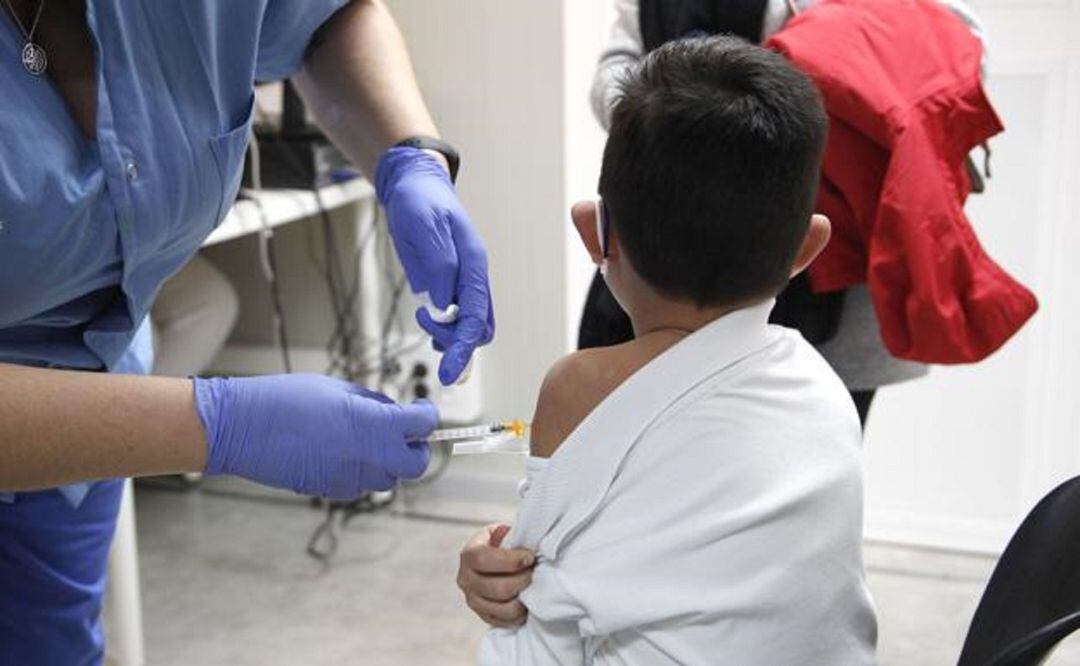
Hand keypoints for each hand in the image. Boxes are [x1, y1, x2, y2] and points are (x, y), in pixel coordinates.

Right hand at [193, 374, 434, 499]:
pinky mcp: (331, 490)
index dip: (426, 415)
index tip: (421, 409)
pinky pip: (360, 484)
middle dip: (414, 448)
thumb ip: (371, 402)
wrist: (243, 428)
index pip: (423, 425)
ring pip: (388, 478)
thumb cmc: (285, 399)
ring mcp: (351, 477)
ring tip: (367, 440)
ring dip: (387, 461)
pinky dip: (361, 470)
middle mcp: (370, 456)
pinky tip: (342, 452)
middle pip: (415, 464)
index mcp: (376, 424)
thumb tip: (390, 410)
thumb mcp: (337, 388)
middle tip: (404, 431)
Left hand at [375, 147, 494, 384]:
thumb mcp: (423, 225)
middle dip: (456, 341)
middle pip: (479, 328)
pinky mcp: (450, 284)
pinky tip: (430, 326)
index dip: (463, 347)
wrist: (414, 185)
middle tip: (425, 325)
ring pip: (471, 325)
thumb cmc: (419, 200)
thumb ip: (437, 264)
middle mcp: (474, 277)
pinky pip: (457, 316)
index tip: (449, 373)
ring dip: (450, 337)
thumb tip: (444, 305)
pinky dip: (446, 330)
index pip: (476, 316)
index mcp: (474, 263)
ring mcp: (463, 282)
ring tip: (423, 320)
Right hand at [457, 524, 534, 627]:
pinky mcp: (484, 616)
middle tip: (536, 573)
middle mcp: (466, 580)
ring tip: (533, 587)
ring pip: (504, 608)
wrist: (495, 559)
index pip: (484, 559)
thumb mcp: (503, 533)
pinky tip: (527, 600)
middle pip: (497, 588)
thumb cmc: (503, 544)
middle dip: (523, 580)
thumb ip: (512, 537)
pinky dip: (521, 614)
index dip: (510, 560)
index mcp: (468, 555)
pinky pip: (506, 621)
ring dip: (524, 599)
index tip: (530, 557)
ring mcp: (473, 601)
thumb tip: (532, 545)